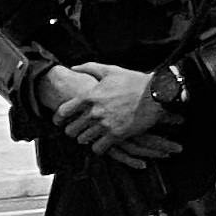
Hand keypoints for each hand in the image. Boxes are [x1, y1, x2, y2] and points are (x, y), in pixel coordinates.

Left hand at [43, 62, 168, 156]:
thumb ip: (89, 68)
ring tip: (90, 136)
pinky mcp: (116, 135)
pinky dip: (98, 147)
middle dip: (72, 130)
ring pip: (83, 140)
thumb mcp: (111, 70)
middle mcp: (94, 112)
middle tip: (77, 129)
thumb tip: (73, 67)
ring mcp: (105, 125)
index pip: (63, 111)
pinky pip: (98, 148)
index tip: (60, 121)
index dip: (58, 118)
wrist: (156, 94)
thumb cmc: (134, 81)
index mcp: (90, 96)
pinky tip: (102, 143)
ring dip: (85, 139)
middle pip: (70, 129)